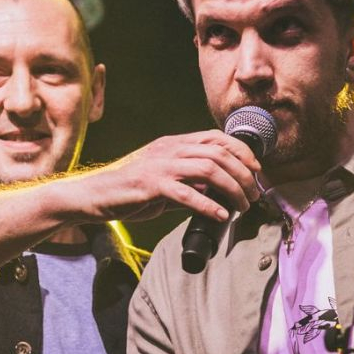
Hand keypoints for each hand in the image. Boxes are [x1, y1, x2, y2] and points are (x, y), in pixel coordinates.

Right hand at [64, 131, 260, 223]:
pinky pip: (186, 193)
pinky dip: (209, 205)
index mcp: (174, 144)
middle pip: (219, 153)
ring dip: (232, 189)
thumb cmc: (131, 190)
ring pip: (209, 169)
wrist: (96, 195)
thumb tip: (219, 191)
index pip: (216, 137)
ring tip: (242, 206)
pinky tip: (221, 215)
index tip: (256, 170)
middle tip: (254, 195)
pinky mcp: (151, 186)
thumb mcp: (166, 181)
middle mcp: (170, 149)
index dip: (242, 151)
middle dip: (244, 174)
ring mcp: (160, 166)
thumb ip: (191, 182)